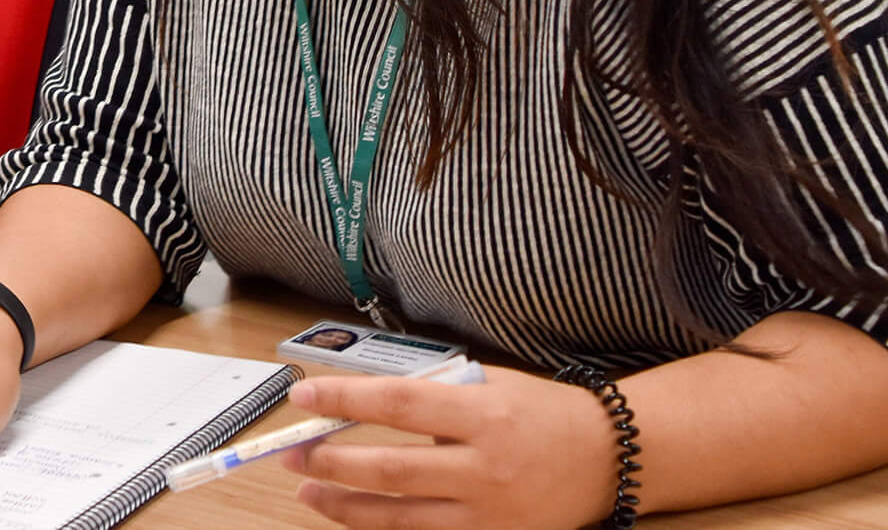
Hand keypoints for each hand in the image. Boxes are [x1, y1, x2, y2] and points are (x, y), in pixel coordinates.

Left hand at [279, 366, 619, 528]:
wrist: (607, 459)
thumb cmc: (540, 411)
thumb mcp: (487, 383)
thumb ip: (432, 395)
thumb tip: (360, 402)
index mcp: (480, 413)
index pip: (395, 404)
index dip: (343, 401)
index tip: (302, 398)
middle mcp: (483, 468)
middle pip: (390, 470)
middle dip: (331, 461)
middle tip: (291, 452)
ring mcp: (489, 514)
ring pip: (400, 517)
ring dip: (345, 505)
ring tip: (308, 490)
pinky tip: (356, 518)